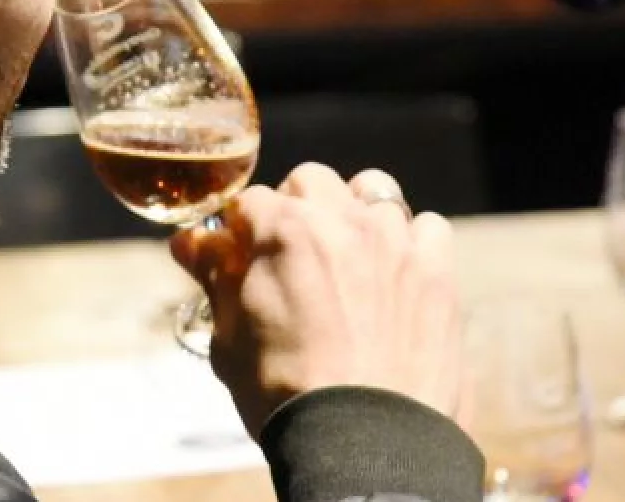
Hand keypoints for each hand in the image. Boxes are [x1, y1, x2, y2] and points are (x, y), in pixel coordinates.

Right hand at [170, 164, 465, 432]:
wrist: (363, 443)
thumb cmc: (285, 395)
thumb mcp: (229, 337)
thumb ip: (214, 278)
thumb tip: (188, 243)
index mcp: (282, 231)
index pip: (248, 202)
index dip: (239, 230)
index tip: (238, 254)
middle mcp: (340, 221)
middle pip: (310, 180)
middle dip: (295, 206)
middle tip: (289, 251)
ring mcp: (394, 242)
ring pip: (372, 191)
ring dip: (353, 213)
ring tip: (346, 253)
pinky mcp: (436, 272)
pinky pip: (427, 226)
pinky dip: (410, 241)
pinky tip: (395, 272)